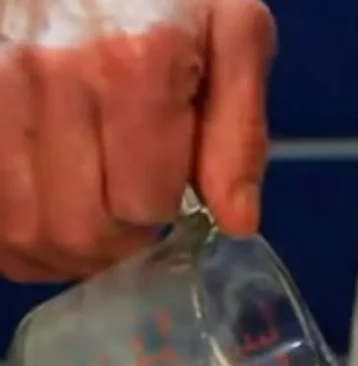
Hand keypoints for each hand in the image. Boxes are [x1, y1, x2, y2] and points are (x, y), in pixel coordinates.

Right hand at [0, 0, 274, 281]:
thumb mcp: (230, 33)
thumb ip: (241, 130)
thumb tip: (237, 221)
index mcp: (134, 65)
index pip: (144, 205)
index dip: (161, 215)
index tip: (166, 197)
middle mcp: (54, 72)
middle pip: (82, 229)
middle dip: (115, 242)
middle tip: (129, 218)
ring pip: (25, 228)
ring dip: (63, 246)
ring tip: (90, 219)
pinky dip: (17, 231)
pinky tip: (49, 212)